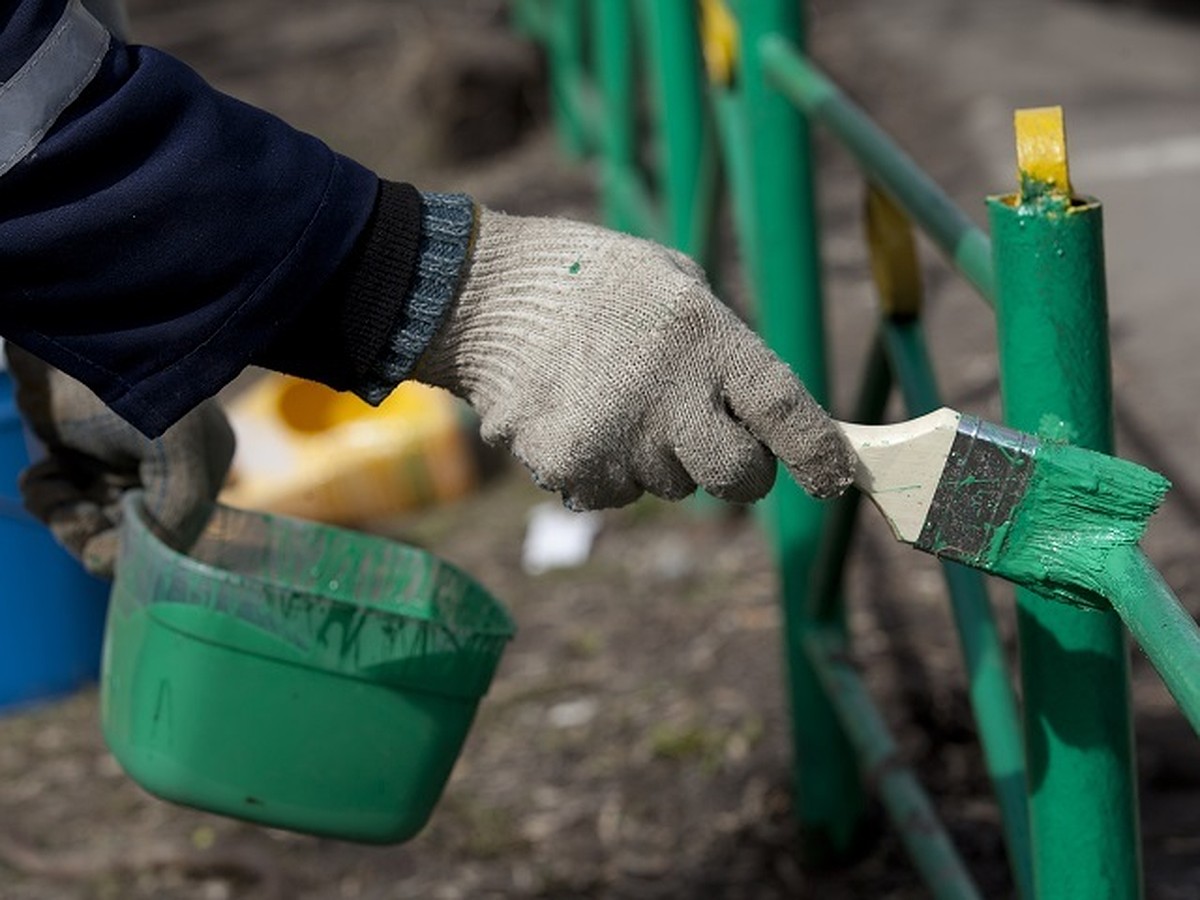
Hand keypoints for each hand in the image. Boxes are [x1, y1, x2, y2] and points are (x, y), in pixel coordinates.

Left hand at [4, 345, 234, 577]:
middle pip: (126, 537)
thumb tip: (124, 563)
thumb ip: (175, 514)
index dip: (130, 550)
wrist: (69, 329)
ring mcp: (120, 466)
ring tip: (48, 484)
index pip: (172, 541)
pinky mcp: (79, 456)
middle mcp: (165, 475)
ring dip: (62, 514)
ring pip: (90, 524)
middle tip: (66, 507)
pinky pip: (64, 501)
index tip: (97, 536)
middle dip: (88, 530)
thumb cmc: (132, 382)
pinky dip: (47, 496)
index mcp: (202, 471)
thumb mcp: (177, 449)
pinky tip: (41, 475)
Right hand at [415, 208, 854, 509]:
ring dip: (658, 456)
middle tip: (707, 433)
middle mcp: (669, 396)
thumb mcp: (675, 282)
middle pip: (738, 476)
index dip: (817, 452)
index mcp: (705, 337)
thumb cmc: (591, 280)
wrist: (482, 293)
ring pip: (671, 485)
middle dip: (737, 467)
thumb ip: (725, 346)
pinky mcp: (573, 469)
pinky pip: (615, 493)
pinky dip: (606, 469)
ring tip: (615, 398)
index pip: (785, 409)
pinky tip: (581, 418)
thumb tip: (766, 416)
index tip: (834, 479)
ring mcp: (618, 439)